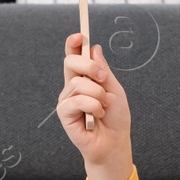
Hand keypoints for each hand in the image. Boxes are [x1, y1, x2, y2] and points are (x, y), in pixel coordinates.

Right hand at [58, 32, 133, 179]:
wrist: (114, 143)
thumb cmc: (115, 119)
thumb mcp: (115, 90)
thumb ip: (103, 70)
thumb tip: (94, 48)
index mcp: (83, 78)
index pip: (73, 56)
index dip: (73, 44)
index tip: (80, 36)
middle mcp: (72, 87)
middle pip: (70, 62)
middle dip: (89, 66)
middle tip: (103, 79)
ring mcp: (67, 100)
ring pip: (78, 84)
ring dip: (97, 95)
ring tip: (103, 107)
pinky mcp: (64, 114)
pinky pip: (77, 101)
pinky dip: (93, 106)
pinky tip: (96, 116)